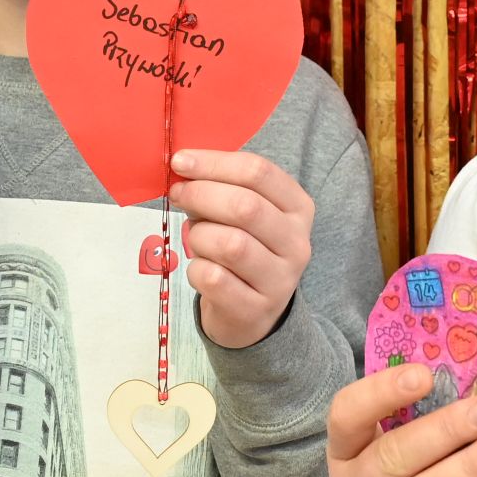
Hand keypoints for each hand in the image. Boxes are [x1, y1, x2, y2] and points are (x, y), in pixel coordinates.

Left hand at [169, 148, 313, 351]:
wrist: (251, 315)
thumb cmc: (243, 250)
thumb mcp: (243, 215)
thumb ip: (221, 189)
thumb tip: (183, 167)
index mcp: (298, 208)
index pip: (260, 172)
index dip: (214, 163)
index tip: (180, 161)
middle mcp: (297, 243)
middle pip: (246, 206)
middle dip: (201, 194)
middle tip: (177, 194)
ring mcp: (280, 281)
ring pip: (230, 245)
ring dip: (199, 235)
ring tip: (196, 238)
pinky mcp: (256, 310)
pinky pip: (214, 279)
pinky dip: (196, 269)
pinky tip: (200, 269)